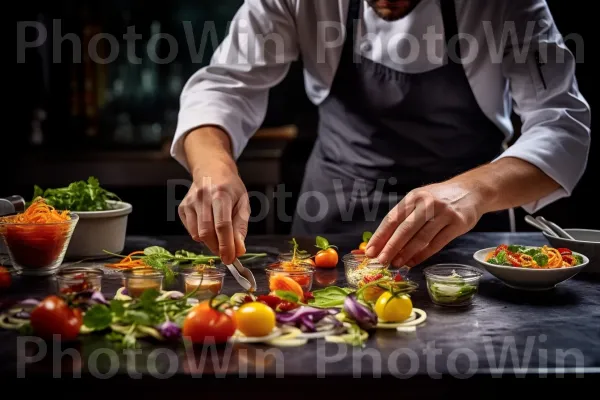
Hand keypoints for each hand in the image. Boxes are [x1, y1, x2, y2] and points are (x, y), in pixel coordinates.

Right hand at [178, 163, 249, 264]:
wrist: (211, 171)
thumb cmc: (231, 189)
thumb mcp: (243, 204)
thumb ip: (241, 227)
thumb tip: (239, 250)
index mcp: (221, 194)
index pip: (222, 225)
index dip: (226, 245)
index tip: (231, 259)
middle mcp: (202, 197)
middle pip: (207, 232)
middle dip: (218, 248)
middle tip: (228, 253)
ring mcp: (190, 202)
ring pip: (197, 235)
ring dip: (211, 243)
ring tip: (220, 236)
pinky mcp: (182, 208)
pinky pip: (191, 231)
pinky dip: (202, 236)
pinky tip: (209, 225)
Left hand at [365, 181, 484, 267]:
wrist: (472, 191)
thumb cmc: (440, 199)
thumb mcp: (420, 199)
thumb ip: (404, 217)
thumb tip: (383, 241)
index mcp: (414, 197)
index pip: (392, 218)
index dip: (380, 236)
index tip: (370, 251)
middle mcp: (428, 203)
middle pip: (405, 229)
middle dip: (390, 247)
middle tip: (380, 261)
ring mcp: (444, 213)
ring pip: (421, 238)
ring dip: (406, 253)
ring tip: (396, 263)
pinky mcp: (458, 224)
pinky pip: (437, 243)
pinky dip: (423, 255)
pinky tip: (413, 262)